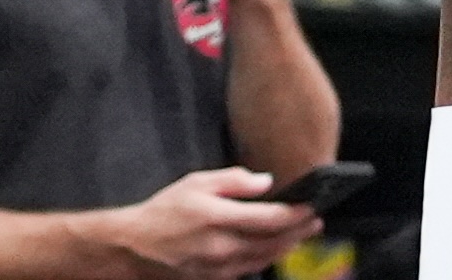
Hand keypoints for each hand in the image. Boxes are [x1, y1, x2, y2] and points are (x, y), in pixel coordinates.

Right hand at [98, 168, 314, 279]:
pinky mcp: (213, 278)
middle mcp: (221, 246)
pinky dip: (265, 259)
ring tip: (301, 235)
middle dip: (298, 232)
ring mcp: (218, 267)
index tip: (312, 207)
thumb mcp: (197, 182)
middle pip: (272, 242)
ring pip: (263, 259)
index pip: (269, 219)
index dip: (295, 214)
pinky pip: (247, 270)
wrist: (135, 245)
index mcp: (218, 218)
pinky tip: (274, 250)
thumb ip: (234, 181)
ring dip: (286, 247)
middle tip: (316, 222)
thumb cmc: (166, 209)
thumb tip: (266, 182)